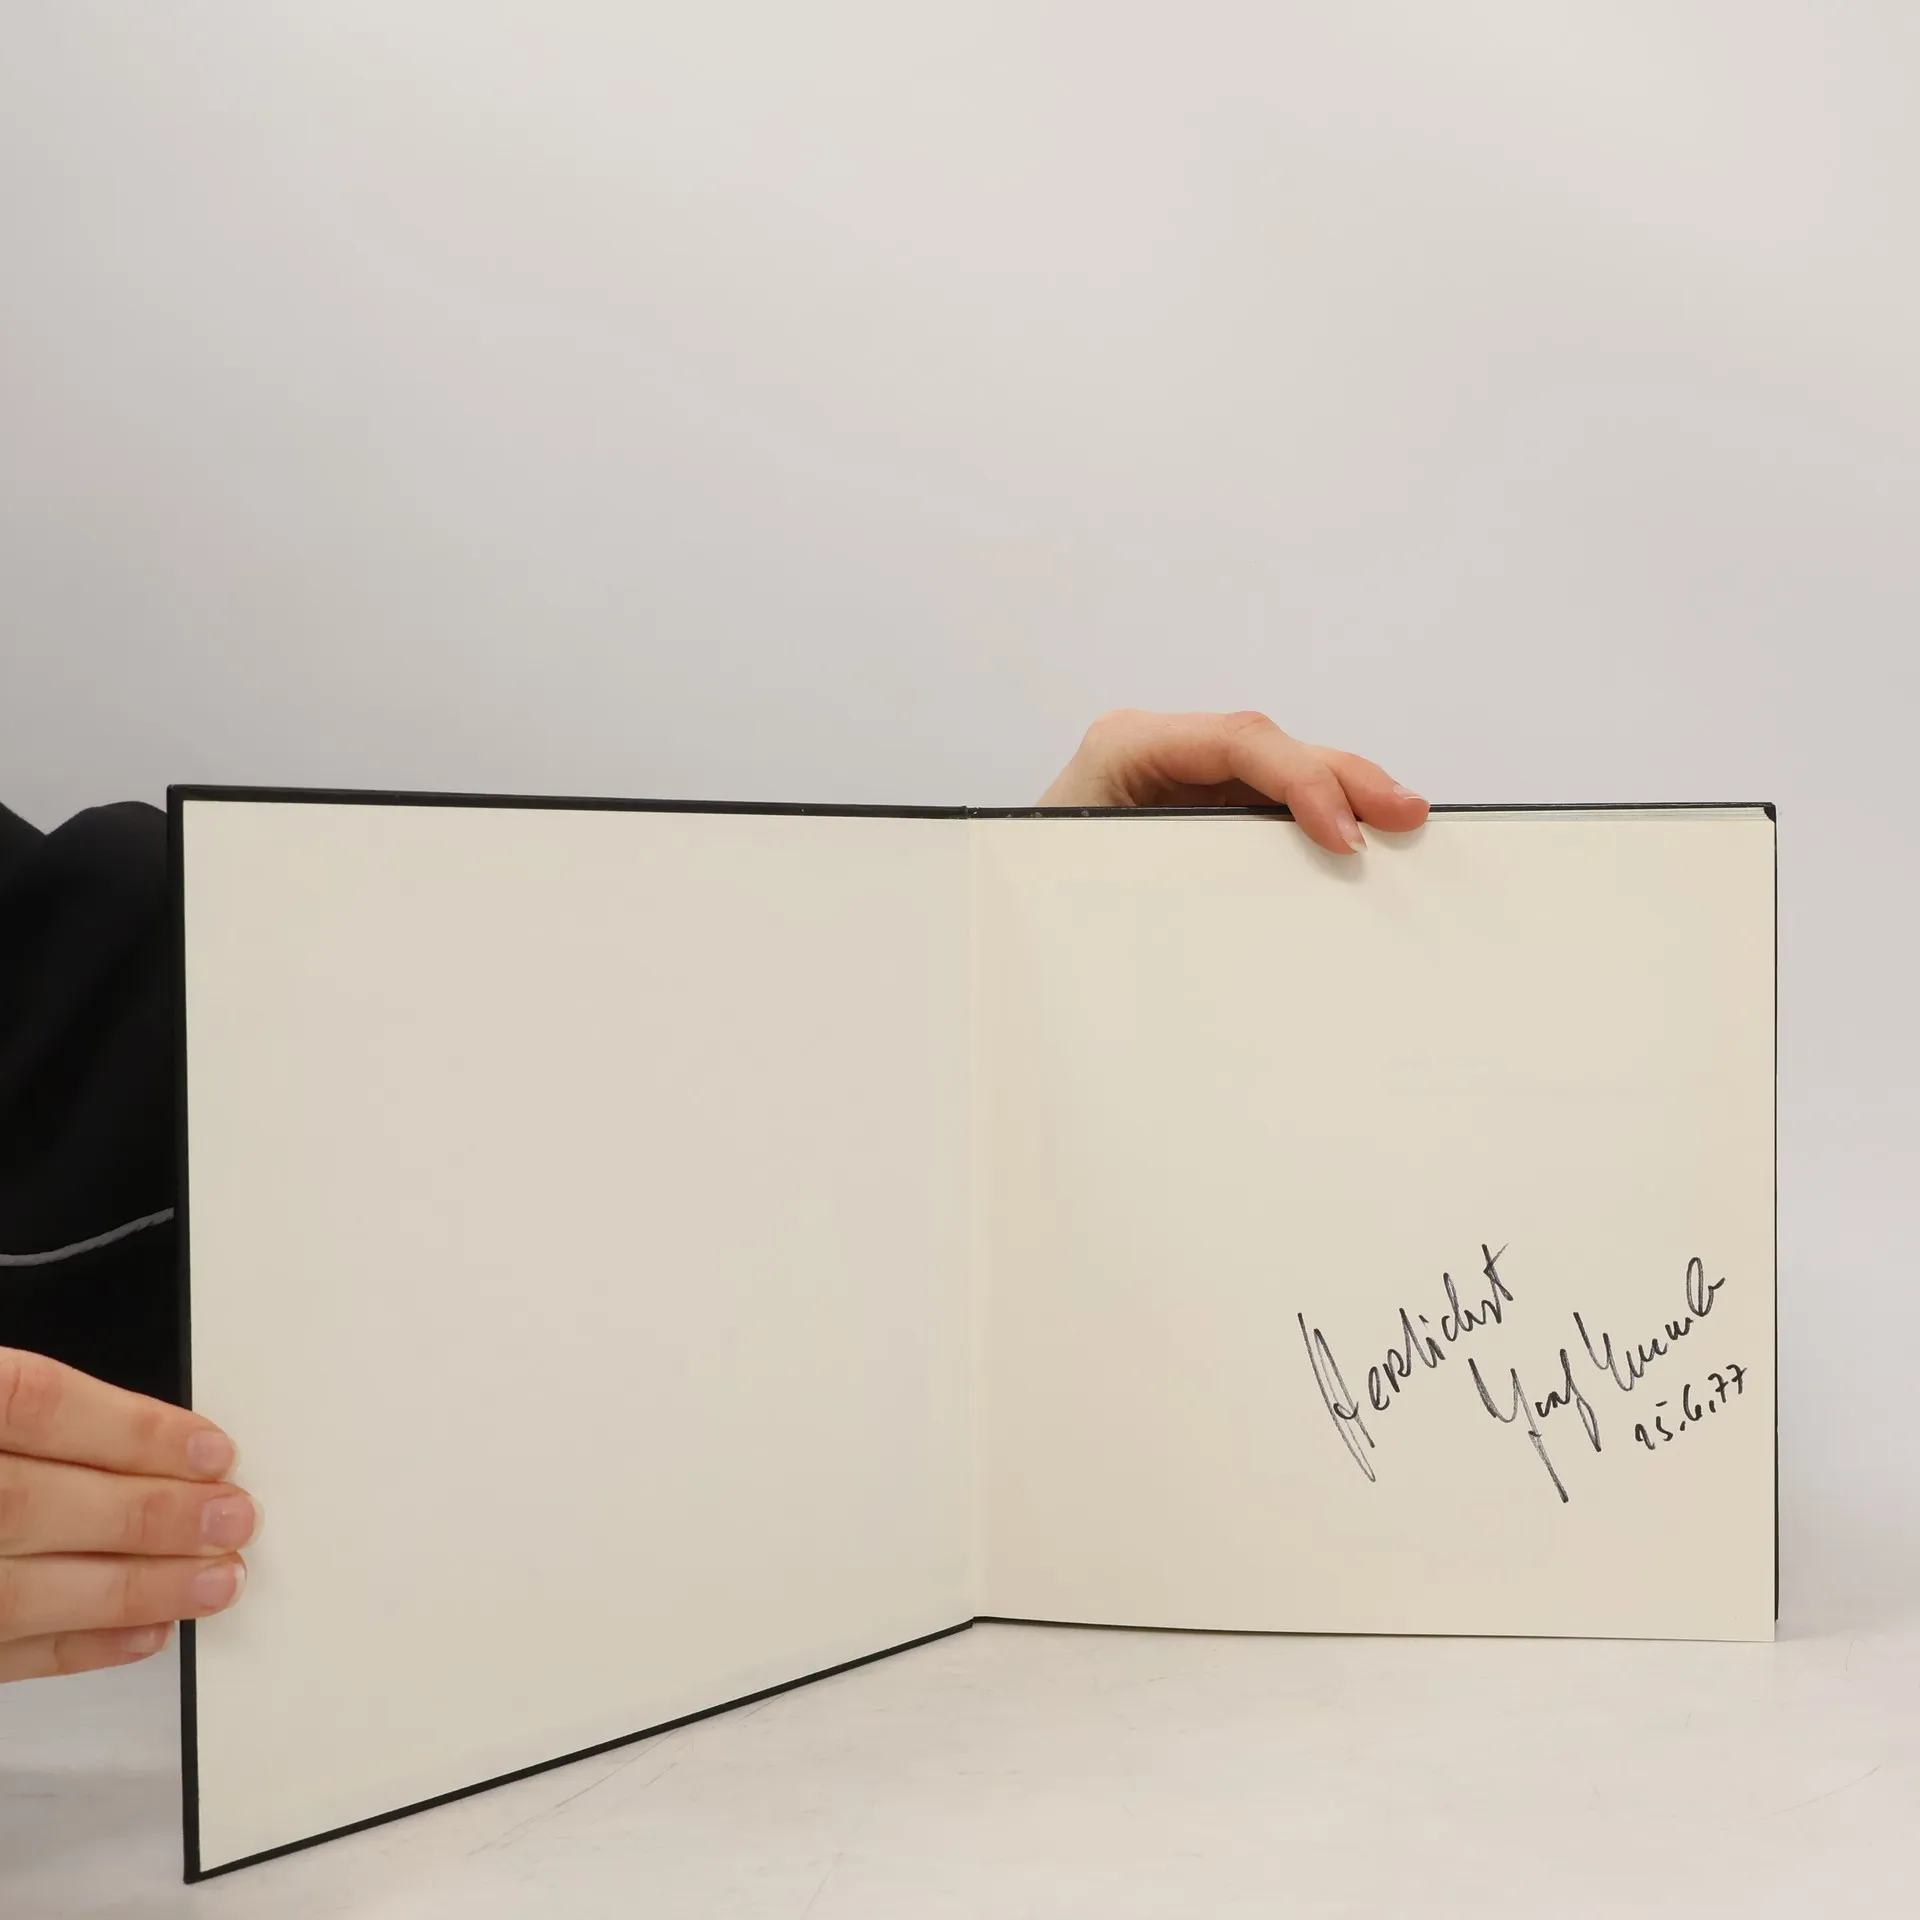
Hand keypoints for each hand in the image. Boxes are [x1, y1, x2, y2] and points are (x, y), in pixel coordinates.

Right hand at [0, 1347, 253, 1681]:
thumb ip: (23, 1404)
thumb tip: (148, 1435)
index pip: (32, 1404)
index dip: (127, 1427)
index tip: (210, 1446)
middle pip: (28, 1503)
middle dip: (143, 1514)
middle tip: (234, 1518)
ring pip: (14, 1590)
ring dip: (127, 1589)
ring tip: (215, 1580)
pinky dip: (70, 1647)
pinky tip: (142, 1633)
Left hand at [1041, 709, 1428, 853]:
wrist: (1004, 911)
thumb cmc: (1034, 888)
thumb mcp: (1102, 873)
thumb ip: (1186, 868)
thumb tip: (1280, 879)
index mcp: (1126, 745)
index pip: (1237, 740)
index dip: (1300, 779)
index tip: (1343, 833)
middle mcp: (1159, 747)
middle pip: (1271, 747)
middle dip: (1343, 777)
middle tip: (1407, 813)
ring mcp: (1179, 774)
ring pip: (1278, 770)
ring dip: (1342, 794)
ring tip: (1402, 822)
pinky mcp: (1194, 807)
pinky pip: (1264, 802)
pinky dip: (1313, 818)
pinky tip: (1356, 839)